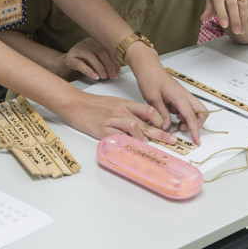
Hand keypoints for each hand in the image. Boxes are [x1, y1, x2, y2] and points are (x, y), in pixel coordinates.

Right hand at [56, 36, 120, 80]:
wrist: (62, 66)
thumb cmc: (82, 64)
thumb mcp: (95, 62)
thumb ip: (105, 64)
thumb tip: (116, 71)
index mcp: (94, 41)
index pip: (107, 49)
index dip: (114, 60)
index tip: (118, 71)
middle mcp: (85, 43)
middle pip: (100, 51)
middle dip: (108, 64)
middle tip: (113, 75)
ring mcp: (76, 50)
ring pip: (90, 56)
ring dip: (100, 67)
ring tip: (105, 77)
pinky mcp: (69, 59)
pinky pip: (80, 64)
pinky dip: (89, 71)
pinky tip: (95, 77)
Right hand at [60, 91, 179, 144]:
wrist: (75, 103)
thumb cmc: (93, 104)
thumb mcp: (114, 103)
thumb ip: (128, 112)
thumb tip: (142, 124)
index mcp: (126, 104)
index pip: (149, 111)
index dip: (160, 121)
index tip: (168, 129)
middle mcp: (122, 111)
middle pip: (146, 122)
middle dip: (161, 133)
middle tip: (173, 141)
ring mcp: (112, 120)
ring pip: (134, 127)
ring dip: (144, 137)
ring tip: (149, 145)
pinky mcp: (102, 129)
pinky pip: (118, 136)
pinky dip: (127, 141)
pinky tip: (132, 146)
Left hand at [126, 47, 206, 144]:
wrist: (148, 67)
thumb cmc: (150, 79)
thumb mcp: (152, 99)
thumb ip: (161, 114)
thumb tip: (166, 127)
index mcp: (179, 96)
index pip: (191, 116)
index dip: (195, 130)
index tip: (197, 141)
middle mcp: (185, 96)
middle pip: (201, 112)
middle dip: (198, 124)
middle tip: (183, 129)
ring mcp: (183, 96)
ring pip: (196, 111)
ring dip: (190, 120)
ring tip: (177, 124)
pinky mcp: (179, 97)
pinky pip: (187, 109)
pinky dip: (184, 116)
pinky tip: (173, 117)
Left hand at [200, 0, 247, 34]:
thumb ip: (209, 6)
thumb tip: (203, 18)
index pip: (218, 0)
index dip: (222, 13)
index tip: (224, 25)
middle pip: (232, 3)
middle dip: (235, 19)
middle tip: (236, 31)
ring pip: (244, 4)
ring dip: (244, 19)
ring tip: (242, 29)